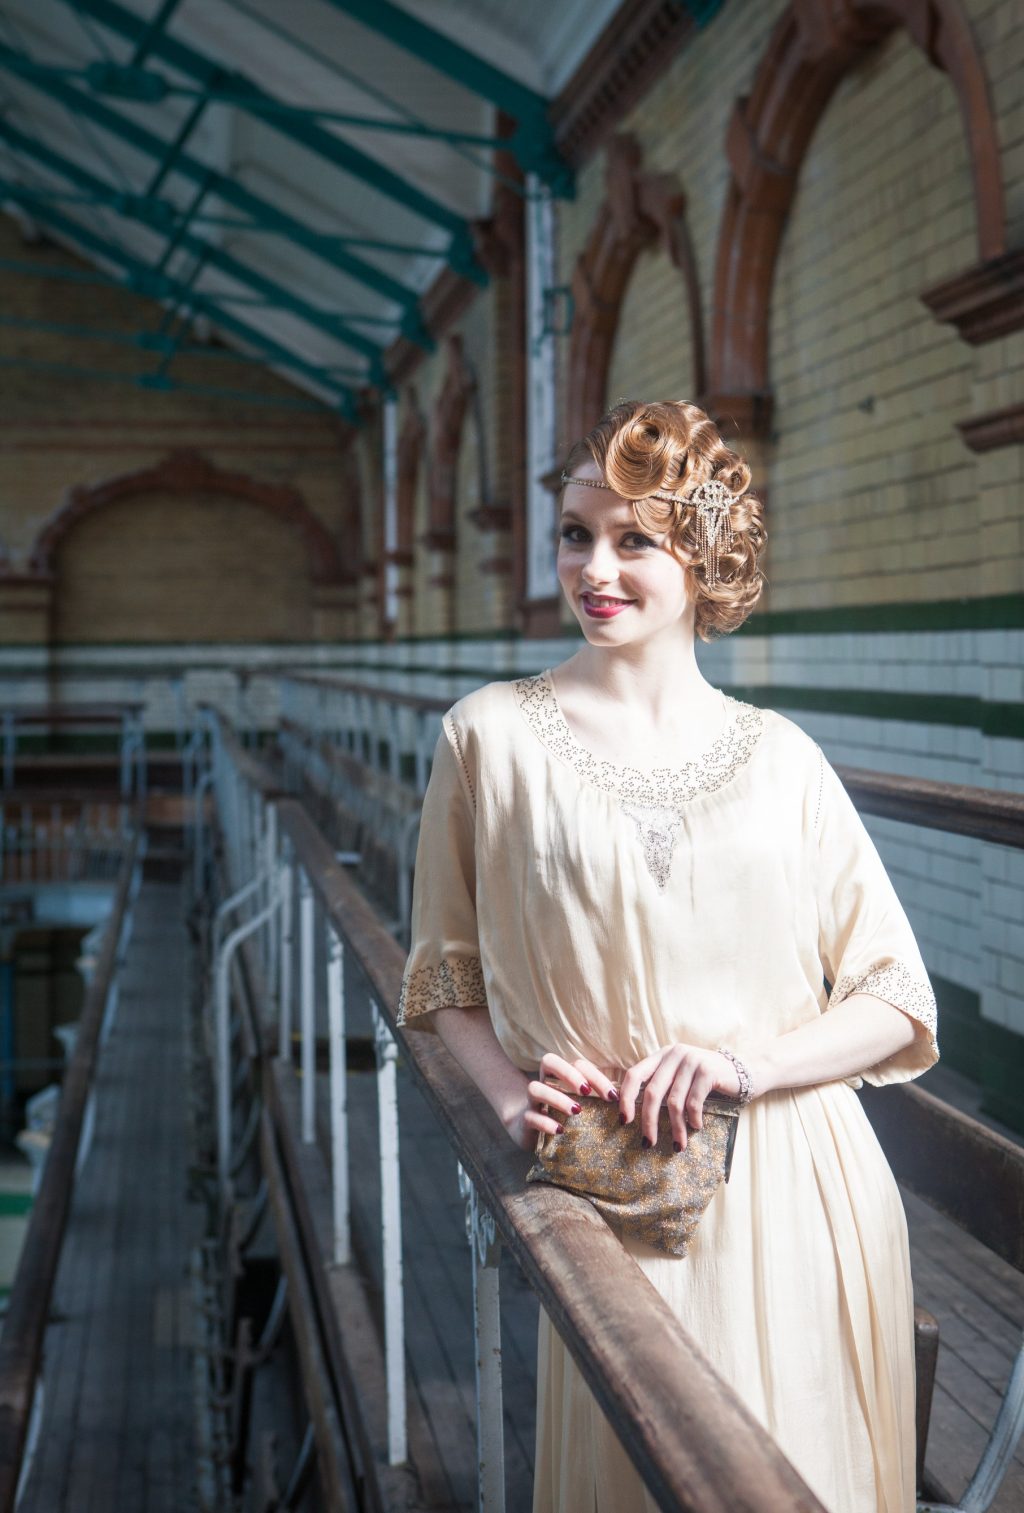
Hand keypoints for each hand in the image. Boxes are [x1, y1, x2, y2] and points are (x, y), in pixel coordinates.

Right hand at [503, 1050, 619, 1151]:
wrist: (530, 1129)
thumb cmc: (562, 1113)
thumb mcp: (580, 1102)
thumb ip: (597, 1097)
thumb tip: (628, 1100)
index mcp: (560, 1074)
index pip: (576, 1063)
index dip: (594, 1075)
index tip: (612, 1096)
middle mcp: (544, 1081)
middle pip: (549, 1061)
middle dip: (569, 1074)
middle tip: (586, 1092)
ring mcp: (531, 1100)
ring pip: (534, 1088)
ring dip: (557, 1098)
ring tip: (576, 1111)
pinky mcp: (524, 1120)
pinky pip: (530, 1117)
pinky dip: (545, 1123)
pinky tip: (560, 1130)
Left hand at [618, 1044, 741, 1150]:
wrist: (741, 1070)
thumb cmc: (705, 1079)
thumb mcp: (680, 1075)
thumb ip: (661, 1085)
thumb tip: (636, 1113)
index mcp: (662, 1055)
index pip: (634, 1074)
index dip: (626, 1098)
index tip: (624, 1120)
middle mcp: (674, 1054)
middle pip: (652, 1092)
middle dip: (648, 1121)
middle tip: (648, 1142)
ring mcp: (691, 1061)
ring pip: (674, 1102)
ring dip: (675, 1128)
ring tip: (678, 1144)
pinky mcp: (708, 1072)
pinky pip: (693, 1103)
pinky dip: (693, 1120)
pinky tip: (696, 1127)